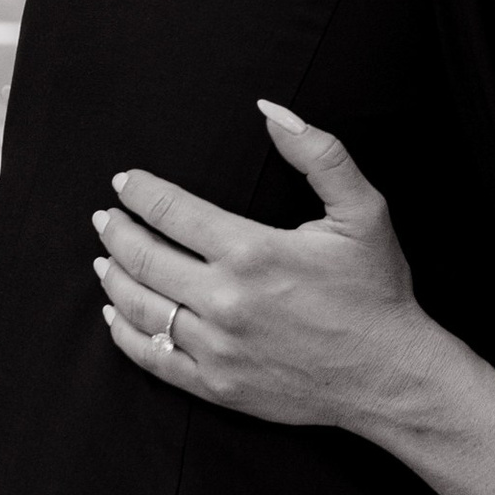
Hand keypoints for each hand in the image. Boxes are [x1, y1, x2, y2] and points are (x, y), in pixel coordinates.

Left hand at [91, 106, 431, 429]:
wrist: (390, 376)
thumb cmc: (376, 291)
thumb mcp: (363, 211)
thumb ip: (318, 153)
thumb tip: (270, 109)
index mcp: (253, 251)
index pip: (171, 211)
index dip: (140, 192)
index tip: (125, 182)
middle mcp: (225, 300)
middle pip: (144, 257)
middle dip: (117, 231)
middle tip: (105, 217)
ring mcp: (217, 347)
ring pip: (140, 307)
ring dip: (114, 277)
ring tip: (104, 258)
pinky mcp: (216, 384)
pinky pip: (152, 357)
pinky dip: (124, 332)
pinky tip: (116, 313)